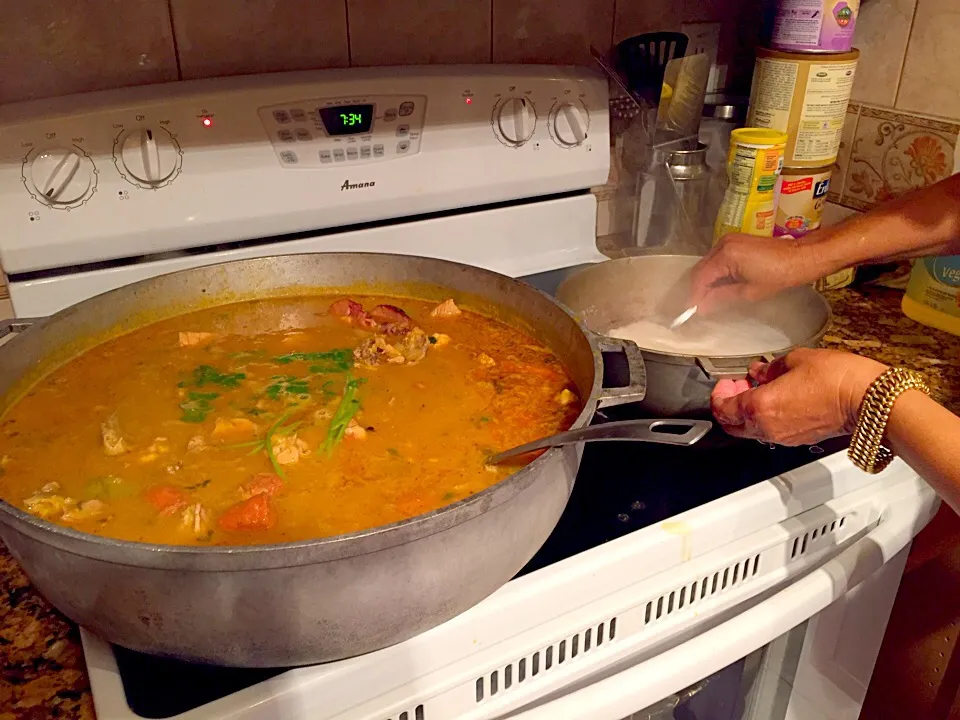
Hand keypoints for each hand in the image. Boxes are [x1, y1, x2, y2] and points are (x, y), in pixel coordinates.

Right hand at [689, 233, 812, 313]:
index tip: (691, 311)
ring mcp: (729, 240)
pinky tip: (720, 286)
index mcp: (726, 255)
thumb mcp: (750, 292)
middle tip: (699, 308)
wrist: (802, 256)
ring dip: (707, 281)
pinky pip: (717, 259)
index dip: (694, 296)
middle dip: (698, 289)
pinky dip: (715, 273)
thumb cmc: (781, 274)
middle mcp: (723, 244)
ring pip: (708, 264)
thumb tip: (702, 307)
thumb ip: (722, 298)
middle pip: (701, 269)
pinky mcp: (735, 241)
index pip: (701, 278)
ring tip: (709, 300)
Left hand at [710, 348, 886, 445]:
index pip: (723, 409)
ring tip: (758, 389)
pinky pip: (770, 432)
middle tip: (736, 386)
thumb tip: (759, 371)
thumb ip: (769, 368)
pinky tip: (776, 399)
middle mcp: (767, 427)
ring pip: (750, 431)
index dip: (718, 394)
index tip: (725, 381)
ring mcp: (783, 437)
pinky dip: (764, 418)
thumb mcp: (795, 360)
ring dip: (746, 412)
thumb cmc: (836, 378)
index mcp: (760, 407)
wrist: (868, 399)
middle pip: (732, 425)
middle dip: (728, 406)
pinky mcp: (799, 439)